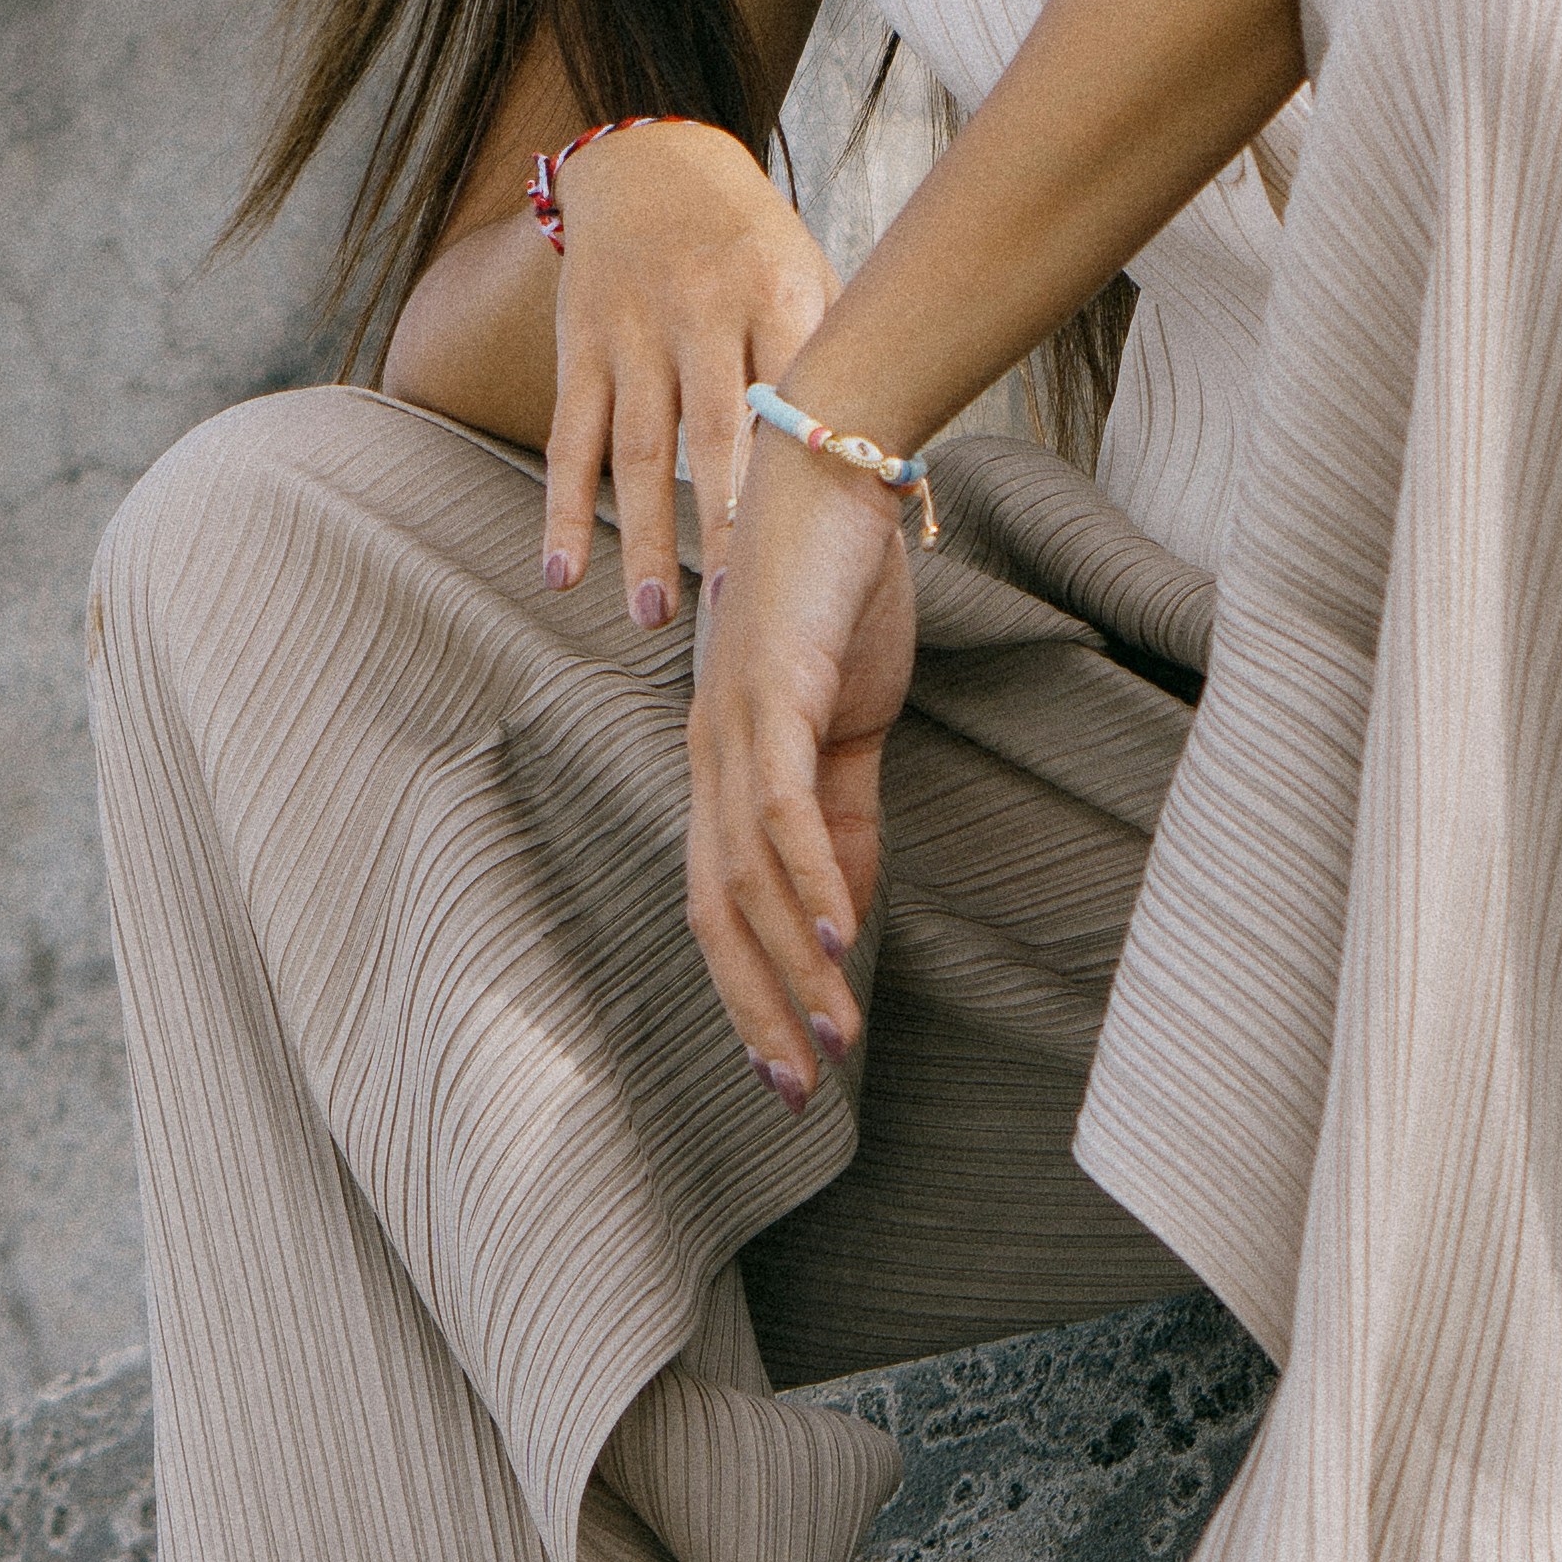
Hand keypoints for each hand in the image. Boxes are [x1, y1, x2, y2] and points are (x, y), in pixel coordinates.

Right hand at [542, 124, 836, 629]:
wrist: (651, 161)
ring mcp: (634, 330)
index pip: (792, 393)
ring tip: (652, 619)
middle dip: (721, 524)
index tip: (816, 552)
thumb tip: (892, 466)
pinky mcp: (579, 345)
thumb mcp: (810, 270)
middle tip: (733, 610)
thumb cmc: (754, 242)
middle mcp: (703, 310)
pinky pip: (569, 438)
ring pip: (635, 449)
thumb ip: (835, 355)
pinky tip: (562, 572)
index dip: (799, 472)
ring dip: (642, 538)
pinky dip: (561, 509)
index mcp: (778, 291)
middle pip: (711, 433)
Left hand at [686, 428, 916, 1098]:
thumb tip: (844, 914)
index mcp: (725, 763)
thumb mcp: (850, 720)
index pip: (721, 903)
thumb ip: (844, 816)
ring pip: (747, 877)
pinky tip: (839, 937)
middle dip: (756, 1011)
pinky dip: (806, 878)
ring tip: (835, 1040)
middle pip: (715, 911)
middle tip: (799, 1095)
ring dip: (792, 968)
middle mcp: (711, 753)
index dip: (749, 990)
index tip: (789, 1069)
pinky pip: (783, 805)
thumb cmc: (839, 586)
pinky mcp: (774, 689)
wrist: (837, 467)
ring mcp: (735, 723)